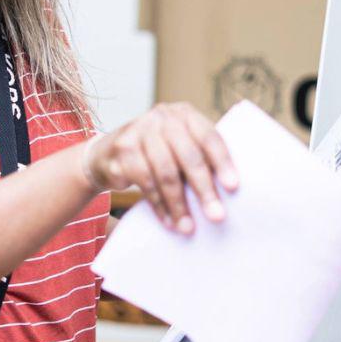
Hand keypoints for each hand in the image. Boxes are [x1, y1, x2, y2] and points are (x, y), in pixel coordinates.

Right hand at [84, 102, 238, 233]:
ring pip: (166, 172)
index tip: (233, 187)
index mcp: (184, 114)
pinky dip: (159, 205)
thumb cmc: (155, 153)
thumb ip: (199, 158)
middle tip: (216, 216)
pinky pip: (146, 182)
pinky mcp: (123, 150)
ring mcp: (140, 131)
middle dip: (204, 189)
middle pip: (188, 156)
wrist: (107, 154)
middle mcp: (162, 117)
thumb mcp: (178, 146)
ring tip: (188, 227)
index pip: (208, 136)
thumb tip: (228, 192)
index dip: (222, 162)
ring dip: (179, 204)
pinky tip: (168, 220)